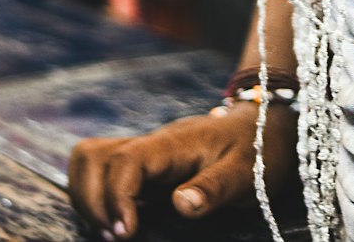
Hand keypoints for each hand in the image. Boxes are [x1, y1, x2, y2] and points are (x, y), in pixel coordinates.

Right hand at [69, 103, 295, 238]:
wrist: (265, 124)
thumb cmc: (258, 148)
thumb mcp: (246, 172)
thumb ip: (213, 187)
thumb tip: (180, 205)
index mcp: (174, 143)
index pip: (127, 159)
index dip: (116, 196)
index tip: (125, 233)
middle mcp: (152, 144)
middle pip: (95, 157)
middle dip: (92, 200)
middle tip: (115, 237)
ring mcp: (145, 152)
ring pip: (92, 159)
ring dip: (88, 196)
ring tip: (111, 231)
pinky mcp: (144, 165)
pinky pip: (104, 170)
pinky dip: (97, 195)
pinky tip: (116, 221)